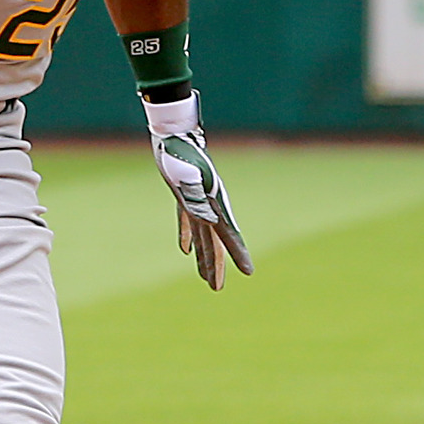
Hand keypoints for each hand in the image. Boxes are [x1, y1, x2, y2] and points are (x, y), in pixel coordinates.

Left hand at [144, 93, 250, 289]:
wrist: (174, 133)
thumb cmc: (180, 152)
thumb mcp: (186, 175)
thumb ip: (195, 197)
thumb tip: (205, 221)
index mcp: (213, 203)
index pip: (228, 234)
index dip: (238, 254)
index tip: (248, 272)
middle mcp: (209, 205)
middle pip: (215, 241)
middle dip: (216, 265)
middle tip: (216, 289)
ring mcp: (196, 201)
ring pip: (203, 236)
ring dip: (204, 257)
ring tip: (205, 279)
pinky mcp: (183, 196)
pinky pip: (187, 222)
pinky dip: (187, 236)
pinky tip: (185, 251)